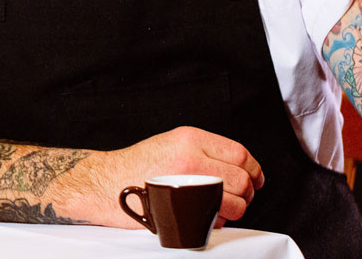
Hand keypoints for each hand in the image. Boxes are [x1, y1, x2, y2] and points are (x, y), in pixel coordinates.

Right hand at [66, 126, 263, 227]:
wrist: (105, 184)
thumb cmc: (136, 166)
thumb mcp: (171, 143)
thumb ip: (203, 151)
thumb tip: (237, 167)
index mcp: (190, 139)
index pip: (239, 153)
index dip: (254, 170)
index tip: (256, 179)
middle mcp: (191, 159)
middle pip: (241, 179)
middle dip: (246, 193)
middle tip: (238, 198)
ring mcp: (186, 185)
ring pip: (233, 202)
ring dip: (234, 210)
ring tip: (220, 209)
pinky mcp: (180, 209)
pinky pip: (214, 220)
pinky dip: (216, 222)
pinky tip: (204, 217)